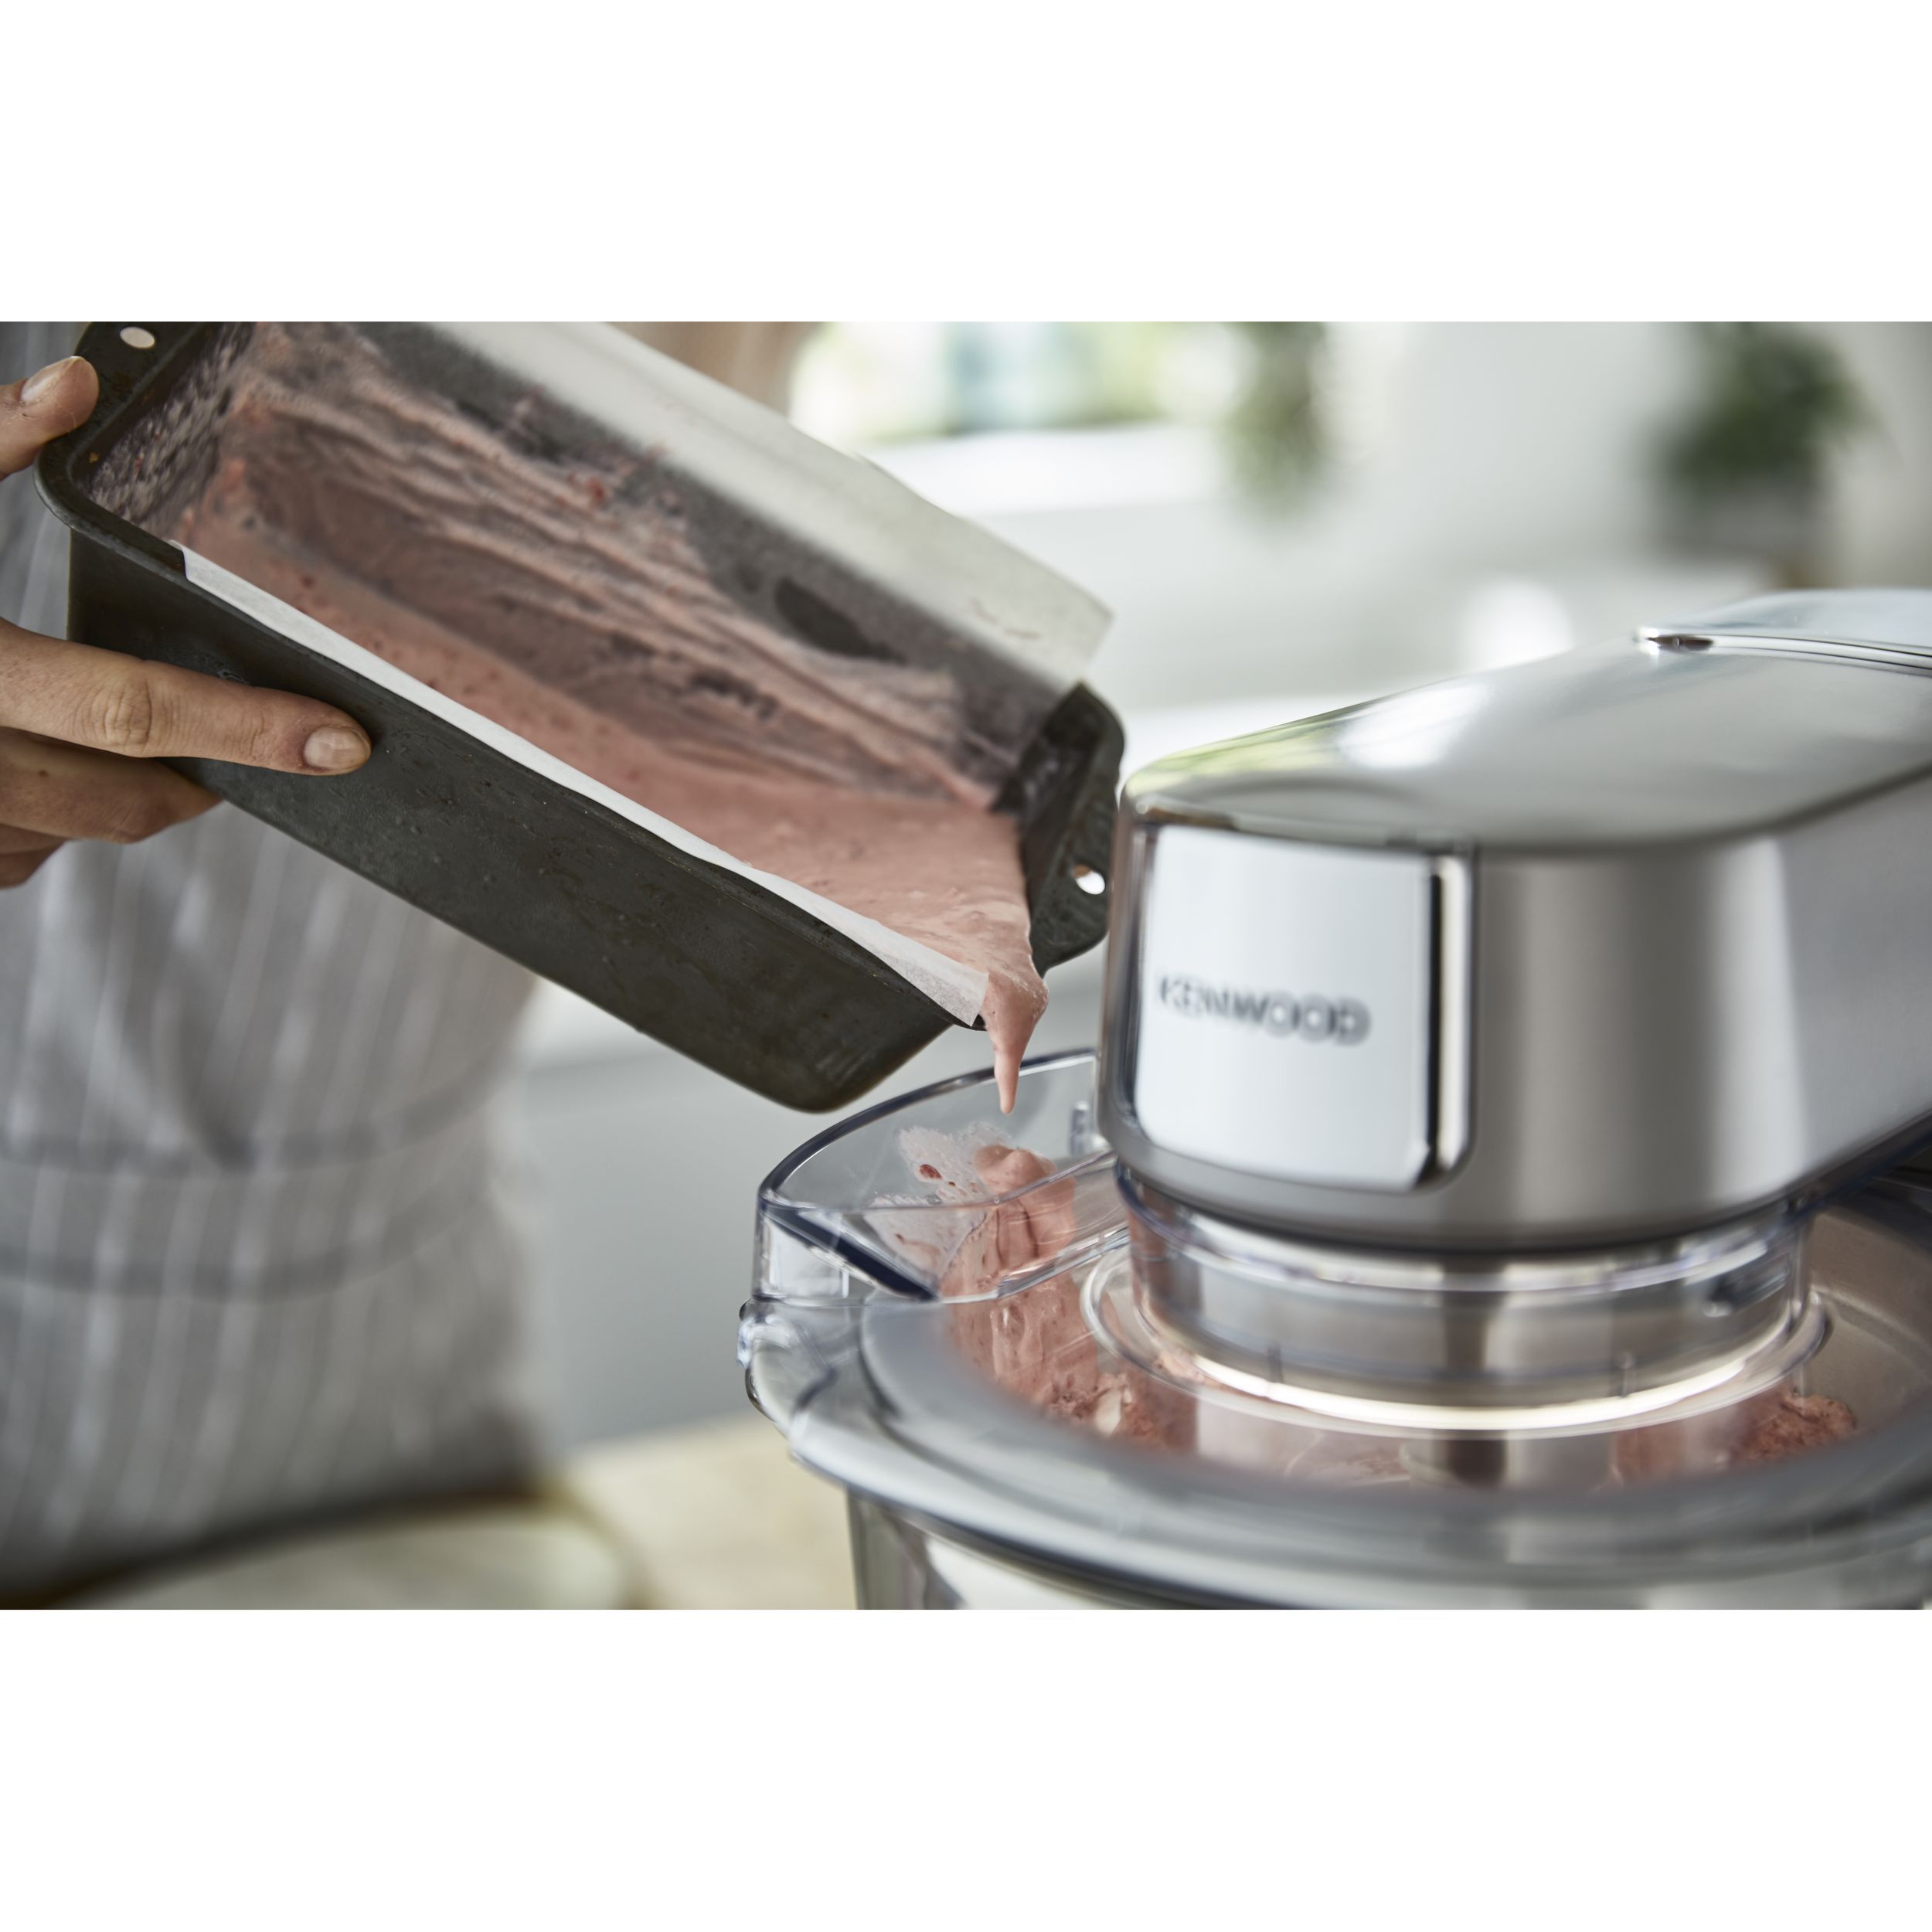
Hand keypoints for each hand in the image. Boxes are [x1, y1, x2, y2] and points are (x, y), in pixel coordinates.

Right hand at [1, 354, 370, 887]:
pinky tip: (29, 767)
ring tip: (116, 743)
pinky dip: (42, 818)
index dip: (251, 732)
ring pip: (71, 834)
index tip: (343, 745)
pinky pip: (13, 857)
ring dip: (113, 799)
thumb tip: (76, 384)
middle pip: (126, 799)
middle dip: (201, 781)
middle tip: (255, 747)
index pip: (133, 710)